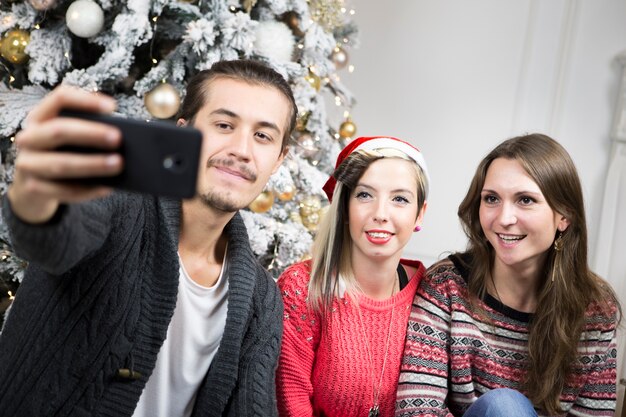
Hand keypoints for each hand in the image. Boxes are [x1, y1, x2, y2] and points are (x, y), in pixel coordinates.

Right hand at [7, 86, 123, 223]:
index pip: (60, 99)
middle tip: (118, 138)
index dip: (85, 100)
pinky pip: (64, 190)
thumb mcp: (69, 138)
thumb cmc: (62, 154)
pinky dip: (88, 189)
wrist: (33, 185)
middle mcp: (29, 137)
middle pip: (59, 131)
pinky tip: (108, 187)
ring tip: (119, 163)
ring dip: (92, 164)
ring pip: (61, 164)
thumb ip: (88, 132)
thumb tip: (123, 137)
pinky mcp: (33, 188)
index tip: (112, 107)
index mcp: (40, 117)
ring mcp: (28, 164)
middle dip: (91, 134)